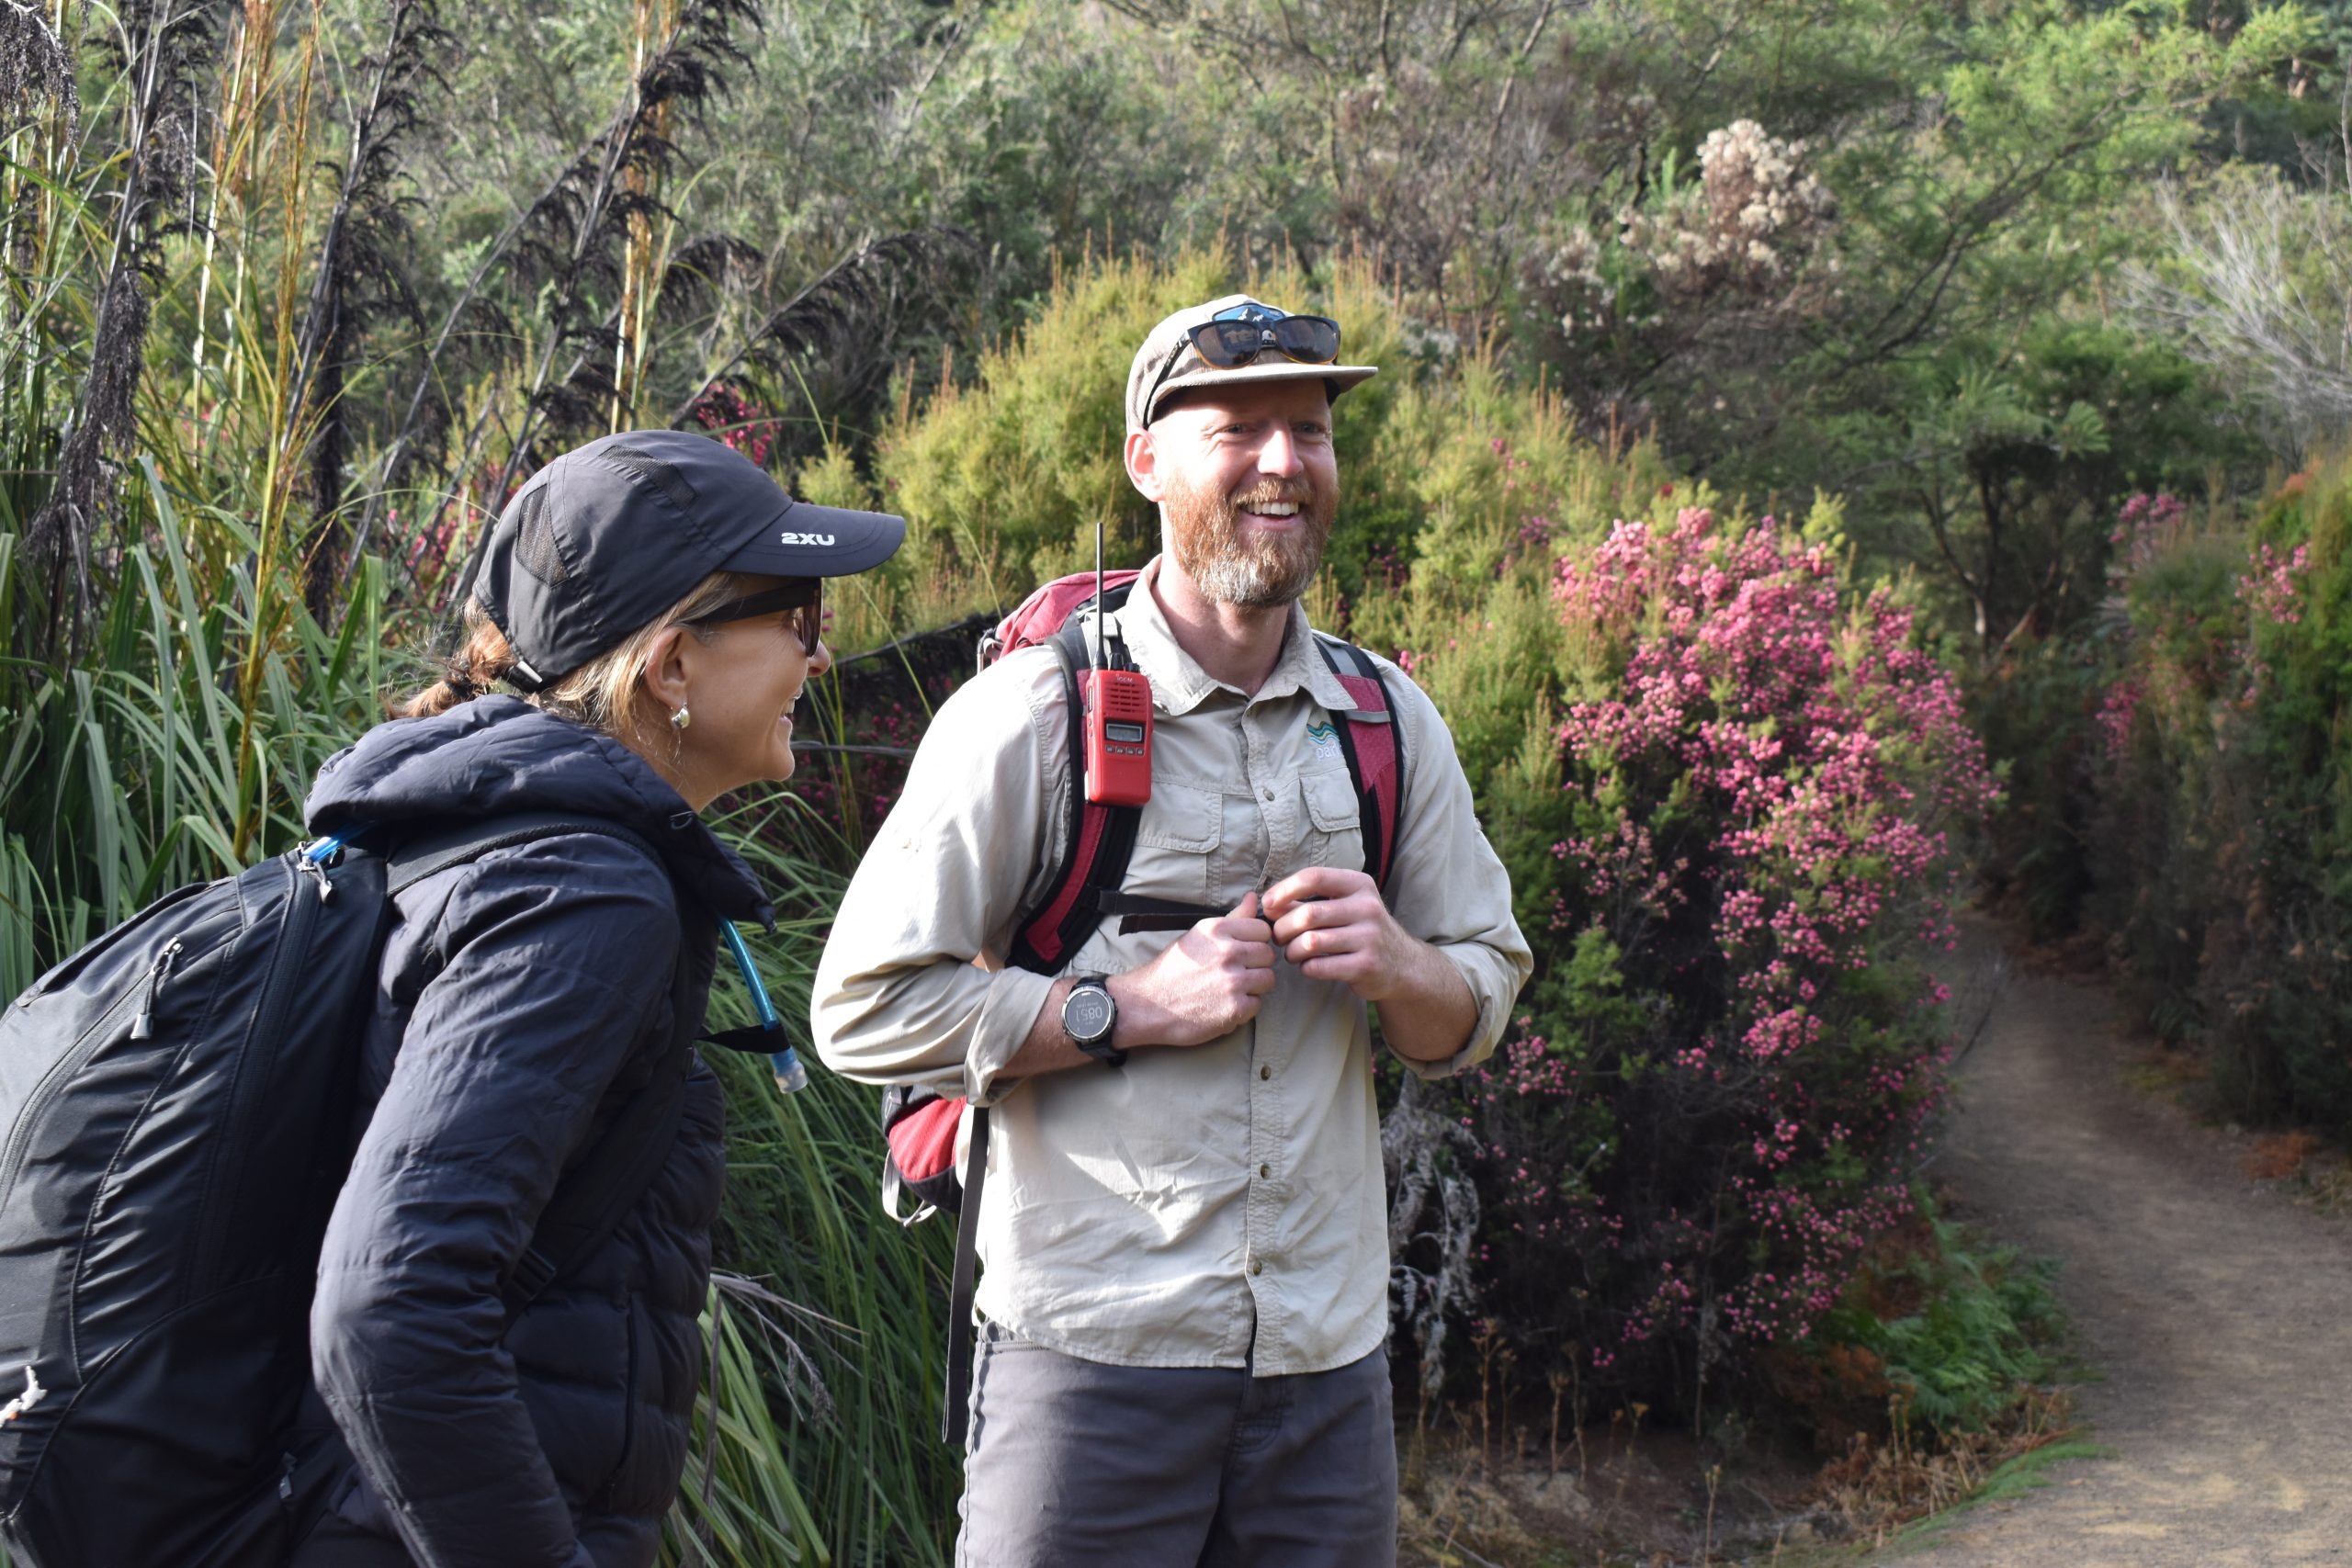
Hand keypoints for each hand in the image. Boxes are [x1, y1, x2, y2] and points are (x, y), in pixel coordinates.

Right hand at [1111, 892, 1276, 1047]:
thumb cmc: (1174, 968)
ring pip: (1268, 979)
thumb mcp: (1198, 935)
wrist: (1148, 1004)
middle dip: (1256, 964)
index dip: (1255, 942)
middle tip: (1236, 972)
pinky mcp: (1235, 1009)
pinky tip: (1225, 1005)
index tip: (1242, 952)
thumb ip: (1232, 918)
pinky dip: (1244, 1008)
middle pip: (1268, 955)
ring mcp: (1233, 981)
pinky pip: (1257, 1004)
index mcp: (1218, 930)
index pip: (1263, 930)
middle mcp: (1228, 952)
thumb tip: (1252, 898)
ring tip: (1232, 989)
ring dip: (1254, 986)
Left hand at [1263, 866, 1405, 999]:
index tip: (1268, 904)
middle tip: (1279, 937)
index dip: (1284, 889)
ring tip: (1292, 953)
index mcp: (1359, 884)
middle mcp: (1367, 907)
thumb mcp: (1343, 906)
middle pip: (1307, 913)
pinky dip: (1305, 968)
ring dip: (1292, 950)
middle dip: (1283, 927)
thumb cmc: (1360, 930)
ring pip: (1310, 942)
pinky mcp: (1366, 965)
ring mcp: (1369, 937)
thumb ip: (1305, 901)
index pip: (1313, 877)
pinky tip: (1309, 966)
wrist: (1401, 963)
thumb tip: (1267, 904)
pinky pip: (1319, 966)